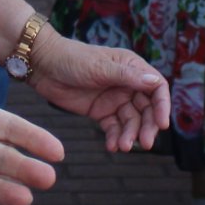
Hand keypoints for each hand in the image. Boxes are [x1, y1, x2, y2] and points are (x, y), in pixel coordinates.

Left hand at [27, 26, 171, 153]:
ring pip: (130, 121)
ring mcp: (114, 99)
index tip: (162, 124)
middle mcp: (127, 84)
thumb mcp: (101, 67)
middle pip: (147, 109)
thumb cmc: (72, 58)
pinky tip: (112, 146)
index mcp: (132, 68)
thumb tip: (155, 81)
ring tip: (123, 146)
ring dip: (130, 135)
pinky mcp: (100, 111)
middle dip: (147, 126)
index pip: (157, 88)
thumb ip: (128, 76)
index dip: (162, 106)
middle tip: (144, 143)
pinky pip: (113, 127)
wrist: (43, 65)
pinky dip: (114, 137)